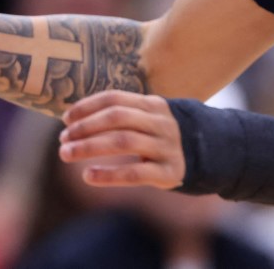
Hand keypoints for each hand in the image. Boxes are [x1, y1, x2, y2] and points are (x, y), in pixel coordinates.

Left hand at [59, 90, 185, 189]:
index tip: (66, 118)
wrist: (211, 153)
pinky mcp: (169, 172)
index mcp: (153, 104)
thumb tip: (77, 118)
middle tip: (62, 139)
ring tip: (66, 154)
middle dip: (85, 127)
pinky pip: (135, 173)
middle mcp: (160, 123)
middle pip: (116, 118)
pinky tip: (88, 175)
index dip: (87, 107)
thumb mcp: (152, 117)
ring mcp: (166, 146)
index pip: (115, 98)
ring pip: (123, 142)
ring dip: (89, 147)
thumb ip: (124, 114)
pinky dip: (109, 174)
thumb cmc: (166, 136)